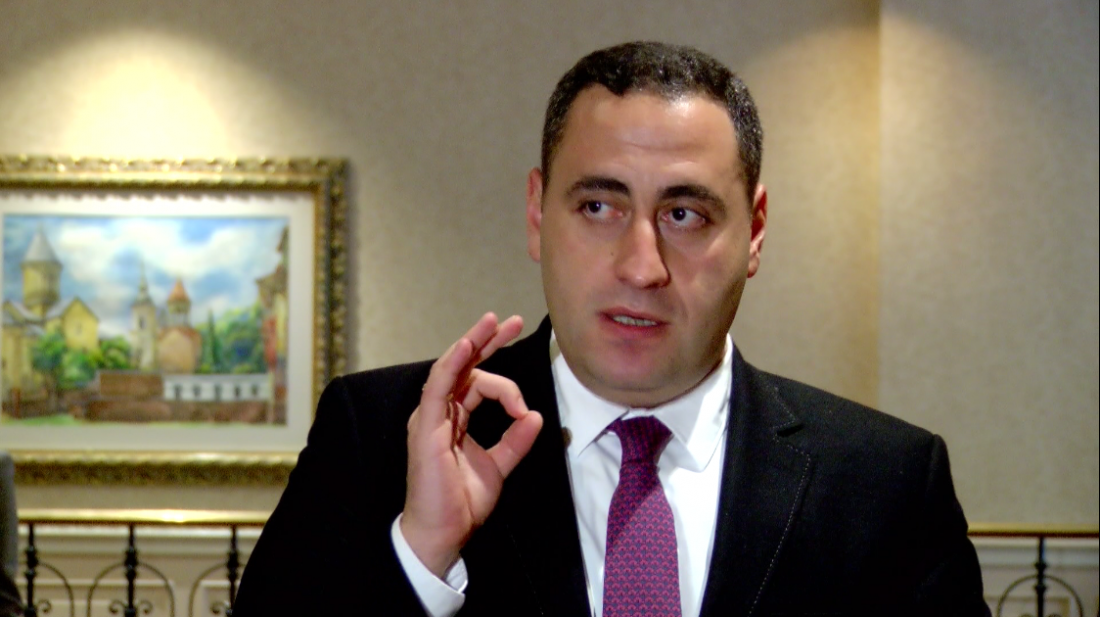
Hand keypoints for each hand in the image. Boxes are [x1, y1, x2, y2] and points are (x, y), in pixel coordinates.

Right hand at [400, 313, 543, 576]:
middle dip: (488, 341)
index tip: (524, 406)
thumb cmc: (461, 502)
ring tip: (492, 322)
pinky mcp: (426, 426)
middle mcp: (440, 412)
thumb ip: (515, 441)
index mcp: (454, 418)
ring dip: (472, 343)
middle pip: (464, 366)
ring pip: (451, 369)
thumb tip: (536, 416)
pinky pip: (438, 387)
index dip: (504, 381)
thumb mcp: (499, 466)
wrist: (443, 532)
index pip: (476, 382)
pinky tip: (466, 347)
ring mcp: (430, 417)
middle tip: (512, 321)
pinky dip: (452, 364)